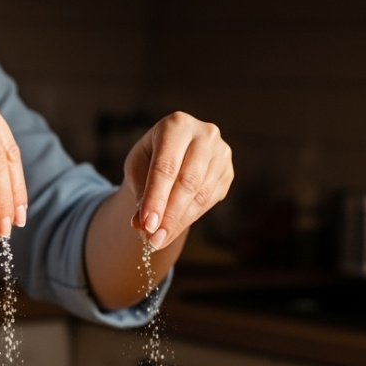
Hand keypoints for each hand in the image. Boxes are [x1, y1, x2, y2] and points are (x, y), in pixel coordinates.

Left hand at [124, 112, 232, 249]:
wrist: (173, 152)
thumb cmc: (150, 157)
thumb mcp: (137, 169)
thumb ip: (140, 193)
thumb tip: (142, 225)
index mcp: (176, 125)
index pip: (165, 168)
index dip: (156, 199)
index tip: (146, 225)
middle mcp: (204, 134)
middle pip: (187, 182)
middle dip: (169, 215)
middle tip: (154, 240)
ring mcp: (221, 153)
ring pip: (201, 195)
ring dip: (180, 222)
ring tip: (160, 240)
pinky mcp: (228, 171)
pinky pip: (210, 201)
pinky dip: (190, 218)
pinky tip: (174, 229)